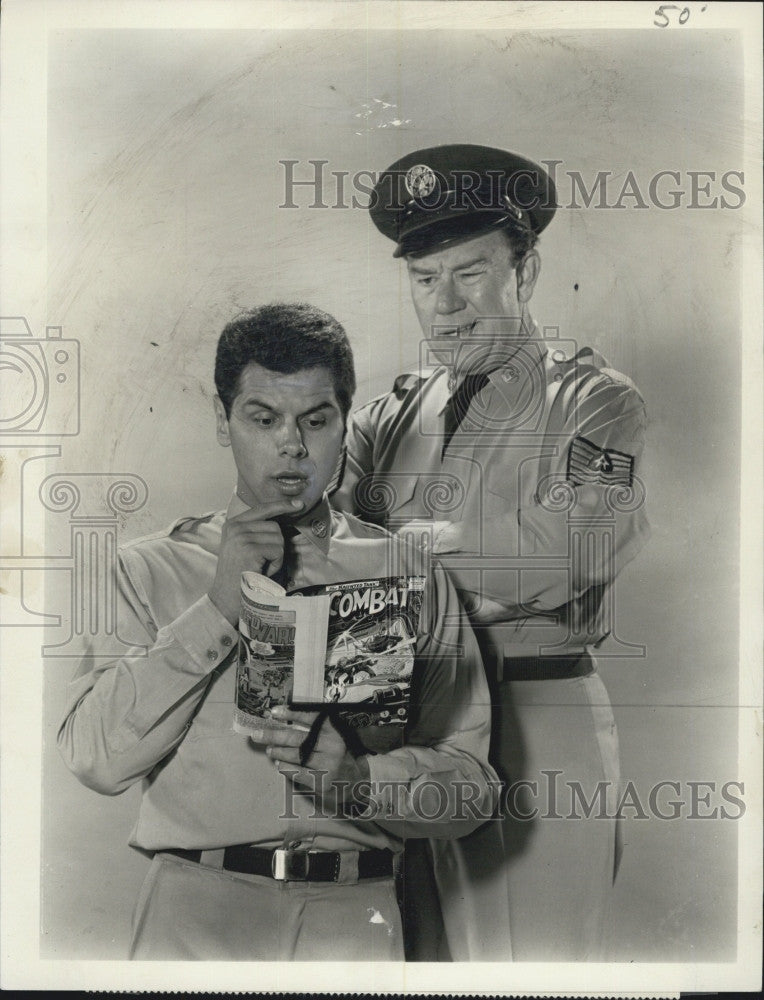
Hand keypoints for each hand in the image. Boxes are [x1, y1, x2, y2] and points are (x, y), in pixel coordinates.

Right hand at [208, 499, 302, 624]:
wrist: (226, 599)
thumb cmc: (240, 576)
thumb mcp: (243, 547)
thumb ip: (257, 531)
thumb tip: (285, 518)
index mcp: (233, 524)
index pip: (262, 508)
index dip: (282, 505)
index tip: (299, 504)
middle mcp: (235, 527)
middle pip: (274, 525)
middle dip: (276, 546)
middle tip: (262, 563)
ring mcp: (241, 536)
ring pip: (279, 538)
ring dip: (276, 556)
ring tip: (260, 568)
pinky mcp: (250, 549)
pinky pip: (278, 550)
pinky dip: (276, 564)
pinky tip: (262, 572)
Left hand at [249, 706, 369, 809]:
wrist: (358, 782)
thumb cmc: (341, 756)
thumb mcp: (336, 738)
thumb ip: (317, 730)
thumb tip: (284, 724)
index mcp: (335, 731)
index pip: (311, 718)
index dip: (291, 714)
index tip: (274, 711)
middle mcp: (332, 746)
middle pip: (297, 738)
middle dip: (274, 735)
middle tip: (257, 734)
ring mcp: (327, 764)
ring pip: (296, 755)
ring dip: (278, 752)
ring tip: (269, 750)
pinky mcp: (322, 781)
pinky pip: (298, 772)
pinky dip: (286, 767)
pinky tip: (279, 764)